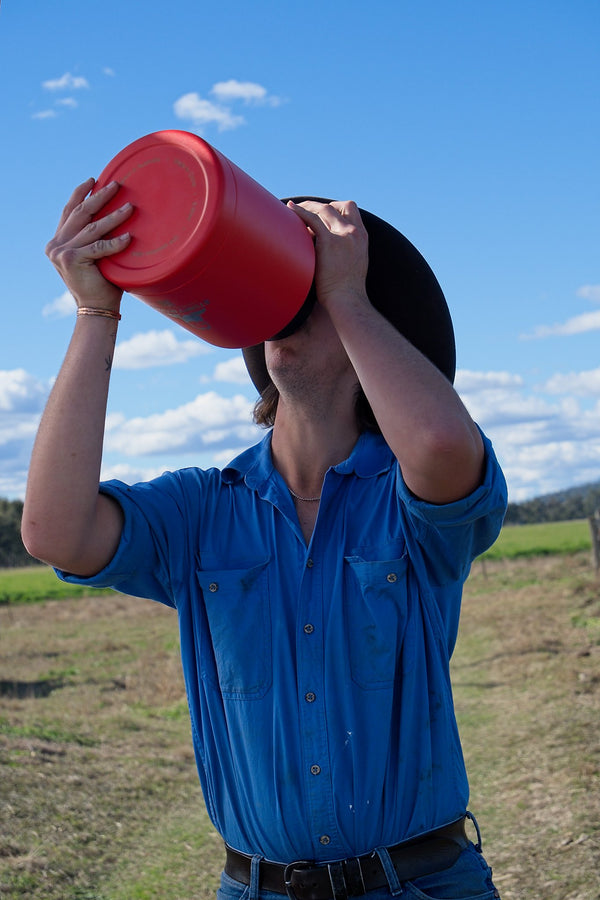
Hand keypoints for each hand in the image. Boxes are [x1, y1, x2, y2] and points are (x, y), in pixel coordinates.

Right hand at [46, 178, 132, 310]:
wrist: (96, 309)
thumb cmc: (101, 283)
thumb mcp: (93, 257)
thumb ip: (93, 239)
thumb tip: (112, 214)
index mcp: (57, 242)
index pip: (69, 212)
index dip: (80, 194)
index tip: (93, 180)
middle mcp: (56, 245)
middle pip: (79, 214)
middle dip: (99, 197)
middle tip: (116, 185)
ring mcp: (62, 252)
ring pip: (92, 228)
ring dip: (113, 216)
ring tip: (130, 207)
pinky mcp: (72, 259)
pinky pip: (100, 247)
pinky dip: (115, 242)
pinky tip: (129, 238)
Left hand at [287, 200, 368, 311]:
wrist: (347, 300)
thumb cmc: (346, 290)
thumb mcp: (353, 264)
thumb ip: (346, 251)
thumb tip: (330, 250)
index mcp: (362, 237)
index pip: (351, 210)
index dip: (335, 208)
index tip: (321, 214)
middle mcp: (355, 233)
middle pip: (340, 206)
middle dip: (322, 206)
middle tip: (306, 210)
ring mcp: (344, 236)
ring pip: (325, 210)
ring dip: (309, 207)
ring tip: (294, 210)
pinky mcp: (330, 242)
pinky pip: (313, 220)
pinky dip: (301, 213)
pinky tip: (290, 210)